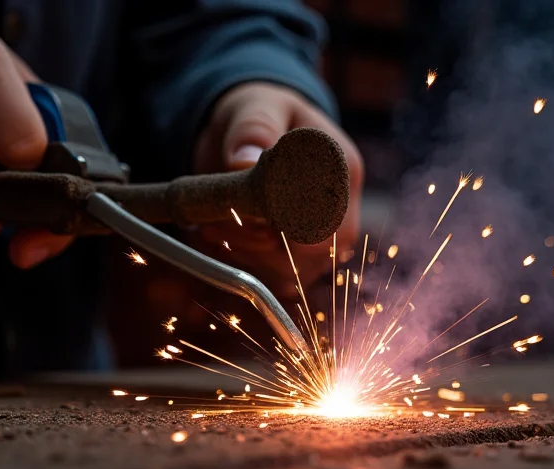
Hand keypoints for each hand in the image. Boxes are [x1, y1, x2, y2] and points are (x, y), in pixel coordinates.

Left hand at [191, 82, 362, 297]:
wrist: (254, 127)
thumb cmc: (262, 112)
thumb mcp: (256, 106)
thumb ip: (253, 128)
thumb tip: (243, 160)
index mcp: (341, 167)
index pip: (328, 219)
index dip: (283, 226)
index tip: (242, 210)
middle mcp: (341, 207)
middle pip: (314, 256)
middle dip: (258, 244)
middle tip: (218, 220)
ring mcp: (323, 235)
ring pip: (292, 272)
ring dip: (245, 254)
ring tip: (212, 222)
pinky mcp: (299, 252)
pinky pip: (276, 276)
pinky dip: (243, 261)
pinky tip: (222, 234)